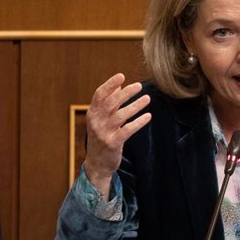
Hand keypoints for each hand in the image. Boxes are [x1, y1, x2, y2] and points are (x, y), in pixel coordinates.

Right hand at [83, 73, 151, 196]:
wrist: (97, 164)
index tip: (122, 76)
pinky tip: (147, 116)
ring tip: (147, 99)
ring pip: (120, 116)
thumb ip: (110, 104)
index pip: (99, 95)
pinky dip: (138, 122)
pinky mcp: (112, 143)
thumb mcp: (102, 120)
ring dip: (135, 106)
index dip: (110, 84)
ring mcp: (103, 133)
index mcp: (92, 113)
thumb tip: (119, 87)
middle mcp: (96, 122)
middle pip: (111, 103)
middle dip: (125, 93)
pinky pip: (127, 130)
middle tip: (139, 85)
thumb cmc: (101, 138)